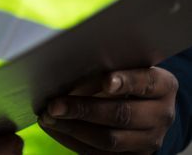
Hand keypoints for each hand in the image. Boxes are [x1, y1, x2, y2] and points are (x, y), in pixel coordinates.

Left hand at [39, 67, 177, 153]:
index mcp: (163, 86)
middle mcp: (161, 115)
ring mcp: (148, 140)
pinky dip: (72, 140)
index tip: (106, 81)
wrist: (144, 105)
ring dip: (73, 128)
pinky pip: (99, 153)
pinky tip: (54, 128)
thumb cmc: (126, 77)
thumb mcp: (124, 65)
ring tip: (48, 117)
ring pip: (109, 139)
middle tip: (54, 105)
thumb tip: (67, 71)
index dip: (126, 82)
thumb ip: (106, 66)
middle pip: (122, 115)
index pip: (146, 82)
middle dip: (84, 109)